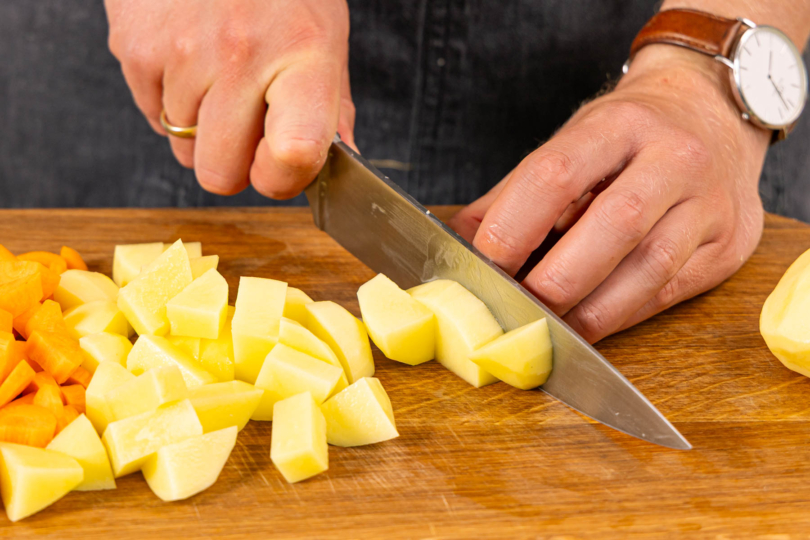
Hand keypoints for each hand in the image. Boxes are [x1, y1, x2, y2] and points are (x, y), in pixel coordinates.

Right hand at [105, 0, 354, 197]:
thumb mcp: (325, 36)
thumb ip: (332, 108)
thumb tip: (342, 165)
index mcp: (303, 54)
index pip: (294, 153)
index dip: (282, 179)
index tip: (281, 167)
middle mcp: (241, 54)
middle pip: (219, 175)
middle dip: (232, 162)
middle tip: (245, 123)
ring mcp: (183, 52)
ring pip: (182, 148)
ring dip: (201, 127)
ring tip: (218, 74)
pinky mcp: (136, 47)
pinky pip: (152, 115)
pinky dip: (171, 100)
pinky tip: (190, 59)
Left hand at [449, 46, 769, 342]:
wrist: (711, 112)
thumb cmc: (627, 135)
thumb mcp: (570, 142)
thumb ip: (513, 195)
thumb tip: (455, 244)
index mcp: (618, 124)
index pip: (556, 175)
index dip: (512, 228)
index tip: (483, 267)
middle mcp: (674, 157)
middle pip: (612, 226)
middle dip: (555, 280)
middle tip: (517, 309)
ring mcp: (709, 202)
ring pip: (648, 268)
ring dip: (590, 311)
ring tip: (550, 330)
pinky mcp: (727, 244)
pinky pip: (670, 291)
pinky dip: (622, 315)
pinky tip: (590, 326)